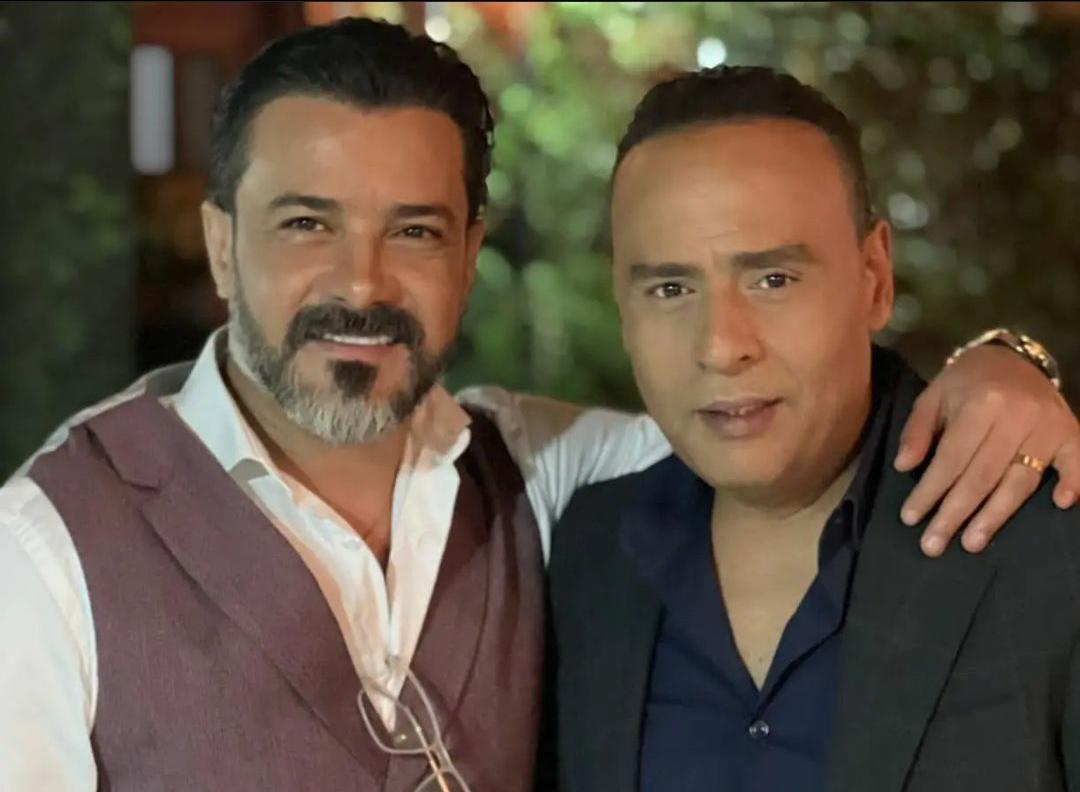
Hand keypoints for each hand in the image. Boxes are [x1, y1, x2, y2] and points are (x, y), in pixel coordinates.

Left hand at [895, 343, 1079, 556]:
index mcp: (981, 404)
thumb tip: (903, 466)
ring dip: (996, 516)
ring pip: (1021, 480)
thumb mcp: (933, 395)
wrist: (1011, 356)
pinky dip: (1073, 482)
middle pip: (983, 476)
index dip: (930, 490)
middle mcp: (1017, 416)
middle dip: (955, 514)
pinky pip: (1075, 462)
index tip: (911, 518)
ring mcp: (1048, 426)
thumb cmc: (966, 381)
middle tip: (933, 544)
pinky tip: (1062, 505)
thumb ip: (918, 431)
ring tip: (971, 542)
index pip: (952, 458)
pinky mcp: (1071, 432)